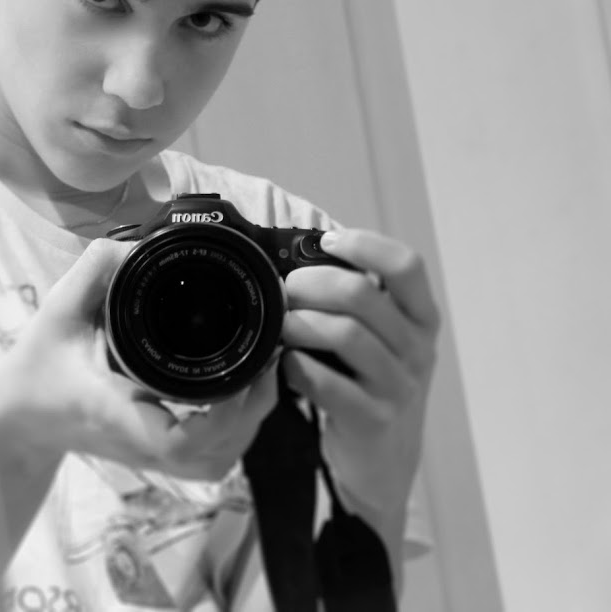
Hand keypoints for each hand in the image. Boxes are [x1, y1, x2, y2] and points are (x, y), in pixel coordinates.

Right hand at [0, 238, 278, 481]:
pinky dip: (235, 434)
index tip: (242, 375)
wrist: (20, 418)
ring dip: (248, 424)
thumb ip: (93, 271)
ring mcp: (150, 455)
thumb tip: (137, 247)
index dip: (221, 416)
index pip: (176, 439)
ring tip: (261, 373)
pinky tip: (242, 396)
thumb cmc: (38, 365)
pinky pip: (209, 461)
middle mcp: (139, 441)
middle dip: (251, 411)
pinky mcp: (156, 456)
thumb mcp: (57, 310)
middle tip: (267, 356)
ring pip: (216, 463)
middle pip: (213, 456)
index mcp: (116, 410)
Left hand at [280, 228, 439, 535]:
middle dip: (310, 283)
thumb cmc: (371, 384)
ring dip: (300, 323)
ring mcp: (398, 385)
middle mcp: (417, 348)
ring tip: (281, 325)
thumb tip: (300, 257)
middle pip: (361, 294)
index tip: (328, 242)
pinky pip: (327, 383)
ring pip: (344, 334)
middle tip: (286, 289)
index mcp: (421, 318)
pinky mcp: (373, 419)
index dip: (365, 244)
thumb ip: (358, 301)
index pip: (406, 265)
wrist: (384, 462)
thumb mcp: (383, 339)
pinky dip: (298, 367)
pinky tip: (287, 363)